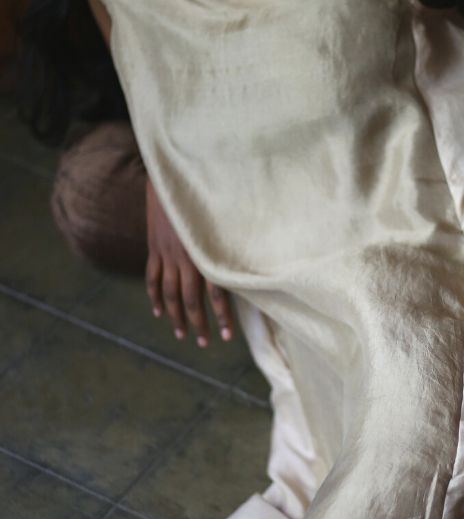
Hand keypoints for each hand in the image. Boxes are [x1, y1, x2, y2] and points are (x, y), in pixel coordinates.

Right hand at [145, 177, 233, 346]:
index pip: (216, 293)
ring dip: (176, 316)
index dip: (221, 316)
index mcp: (207, 253)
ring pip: (169, 293)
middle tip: (205, 343)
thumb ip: (236, 242)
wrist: (172, 176)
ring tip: (182, 334)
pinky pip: (152, 277)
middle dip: (198, 323)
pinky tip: (159, 311)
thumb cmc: (207, 194)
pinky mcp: (154, 248)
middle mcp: (185, 257)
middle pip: (190, 299)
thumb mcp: (227, 218)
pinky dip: (154, 296)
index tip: (228, 335)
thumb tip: (256, 264)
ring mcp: (167, 254)